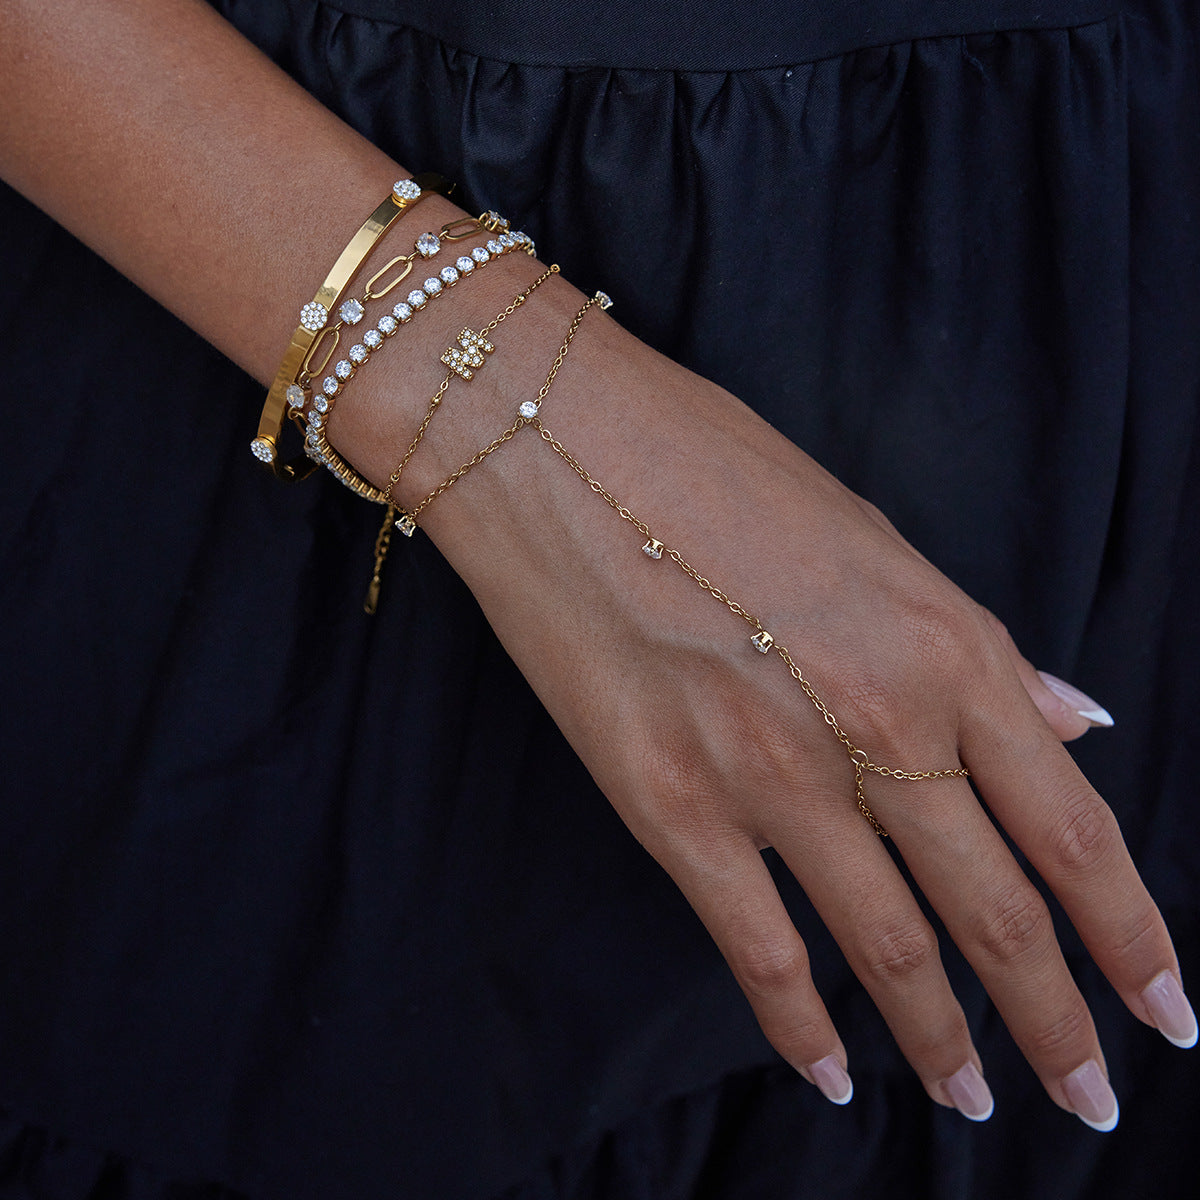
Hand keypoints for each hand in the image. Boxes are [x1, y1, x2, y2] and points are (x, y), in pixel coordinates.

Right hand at [346, 274, 1195, 1127]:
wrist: (556, 442)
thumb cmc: (716, 466)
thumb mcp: (875, 538)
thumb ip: (977, 649)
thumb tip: (1071, 720)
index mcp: (947, 644)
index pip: (1073, 826)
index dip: (1131, 936)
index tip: (1166, 1011)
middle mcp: (879, 722)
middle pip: (998, 913)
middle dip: (1057, 1023)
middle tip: (1089, 1100)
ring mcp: (772, 772)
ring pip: (890, 950)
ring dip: (944, 1045)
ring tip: (972, 1099)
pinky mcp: (670, 804)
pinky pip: (760, 950)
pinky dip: (801, 1029)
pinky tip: (832, 1076)